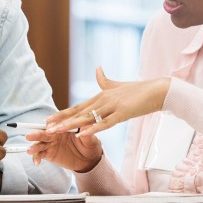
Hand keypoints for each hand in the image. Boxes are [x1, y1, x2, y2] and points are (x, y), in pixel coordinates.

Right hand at [26, 128, 102, 172]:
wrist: (89, 159)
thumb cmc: (90, 145)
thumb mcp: (91, 139)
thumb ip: (87, 132)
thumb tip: (86, 125)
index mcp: (63, 126)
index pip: (55, 124)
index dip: (51, 127)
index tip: (48, 130)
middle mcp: (55, 133)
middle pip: (44, 132)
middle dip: (36, 134)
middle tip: (29, 136)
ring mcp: (51, 143)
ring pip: (40, 143)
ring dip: (34, 146)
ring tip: (30, 151)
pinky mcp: (49, 153)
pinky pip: (40, 154)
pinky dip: (36, 157)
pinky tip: (36, 162)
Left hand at [46, 67, 169, 136]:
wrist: (157, 90)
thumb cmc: (138, 90)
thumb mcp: (118, 85)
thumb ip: (105, 80)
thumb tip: (97, 68)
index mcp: (101, 96)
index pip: (77, 107)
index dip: (62, 113)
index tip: (48, 120)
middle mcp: (103, 100)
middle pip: (78, 112)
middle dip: (61, 121)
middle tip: (46, 128)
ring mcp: (112, 106)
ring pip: (87, 117)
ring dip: (71, 125)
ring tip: (57, 131)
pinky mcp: (122, 113)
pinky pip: (104, 123)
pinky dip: (92, 128)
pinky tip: (81, 134)